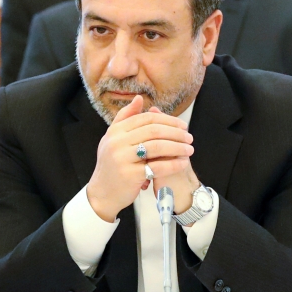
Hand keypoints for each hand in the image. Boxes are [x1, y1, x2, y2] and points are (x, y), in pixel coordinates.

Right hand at [86, 96, 193, 221]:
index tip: (182, 125)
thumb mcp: (113, 138)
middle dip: (176, 133)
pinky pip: (158, 167)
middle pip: (154, 131)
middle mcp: (117, 142)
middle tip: (189, 137)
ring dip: (178, 147)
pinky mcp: (130, 175)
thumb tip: (139, 98)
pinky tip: (183, 163)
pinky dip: (173, 164)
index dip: (168, 120)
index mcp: (115, 131)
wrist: (101, 193)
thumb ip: (125, 118)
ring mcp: (122, 159)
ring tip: (189, 149)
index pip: (146, 119)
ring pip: (158, 147)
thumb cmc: (111, 165)